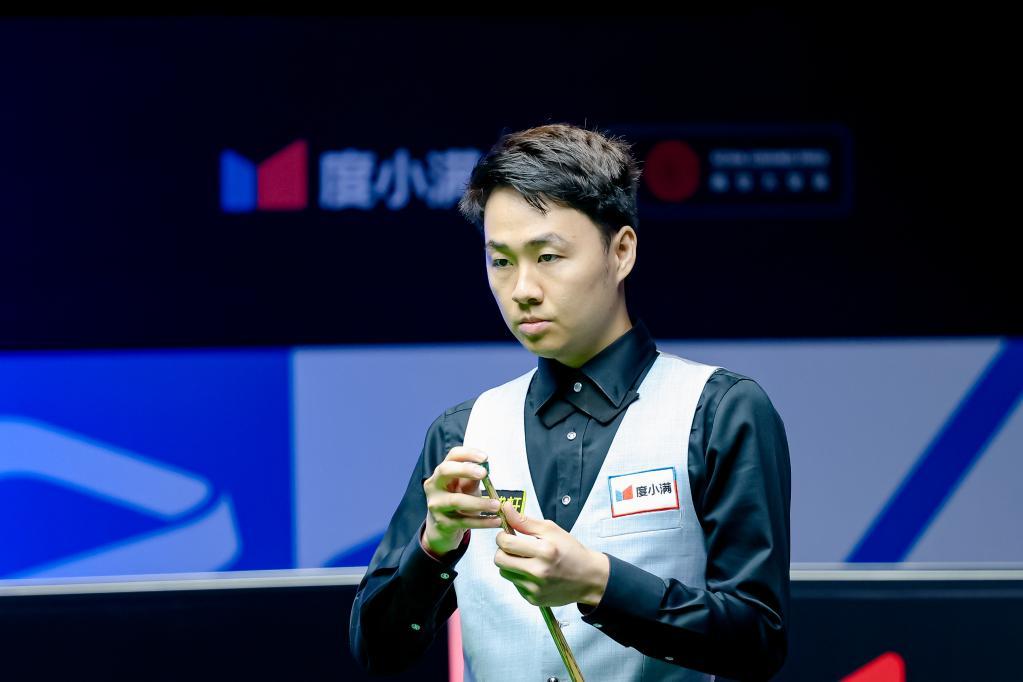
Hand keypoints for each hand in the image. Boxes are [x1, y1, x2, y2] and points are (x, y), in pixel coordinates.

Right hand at [422, 446, 502, 555]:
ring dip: (479, 503)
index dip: (468, 453)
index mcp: (442, 472)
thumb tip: (486, 468)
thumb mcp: (465, 487)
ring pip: (456, 500)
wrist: (442, 527)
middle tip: (484, 473)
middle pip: (445, 470)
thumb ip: (474, 478)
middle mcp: (434, 485)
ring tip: (497, 505)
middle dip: (465, 469)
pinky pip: (464, 522)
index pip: (452, 456)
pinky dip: (482, 522)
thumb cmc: (457, 500)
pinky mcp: (442, 523)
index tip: (485, 458)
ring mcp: (436, 505)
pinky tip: (496, 521)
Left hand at [494, 502, 609, 606]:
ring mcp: (535, 589)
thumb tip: (505, 508)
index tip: (508, 534)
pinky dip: (520, 576)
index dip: (502, 536)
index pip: (506, 543)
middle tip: (514, 546)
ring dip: (510, 564)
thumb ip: (525, 521)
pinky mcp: (533, 600)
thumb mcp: (552, 530)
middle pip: (499, 560)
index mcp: (545, 551)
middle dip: (503, 550)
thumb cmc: (571, 551)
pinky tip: (534, 572)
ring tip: (526, 559)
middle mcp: (538, 572)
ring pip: (505, 572)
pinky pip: (515, 584)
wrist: (588, 578)